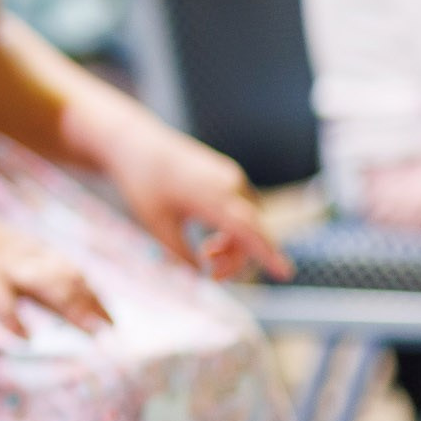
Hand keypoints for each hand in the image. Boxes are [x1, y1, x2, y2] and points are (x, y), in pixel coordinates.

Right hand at [0, 210, 109, 334]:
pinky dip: (14, 316)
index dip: (93, 293)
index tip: (111, 317)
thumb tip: (44, 293)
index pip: (69, 269)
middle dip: (91, 304)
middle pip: (65, 277)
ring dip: (70, 308)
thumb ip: (20, 264)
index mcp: (24, 246)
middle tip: (112, 330)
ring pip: (44, 284)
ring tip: (90, 333)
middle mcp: (19, 253)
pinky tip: (26, 335)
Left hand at [101, 120, 290, 281]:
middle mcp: (229, 184)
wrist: (135, 142)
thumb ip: (179, 252)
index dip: (267, 253)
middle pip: (251, 231)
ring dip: (234, 245)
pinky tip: (213, 241)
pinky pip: (244, 208)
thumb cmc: (142, 182)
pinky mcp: (229, 175)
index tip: (285, 273)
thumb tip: (197, 279)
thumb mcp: (156, 222)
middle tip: (211, 275)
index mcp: (210, 195)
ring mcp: (231, 177)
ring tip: (206, 253)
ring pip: (249, 221)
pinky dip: (234, 228)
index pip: (247, 229)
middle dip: (236, 259)